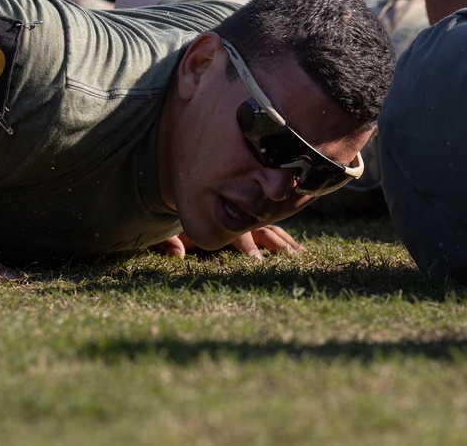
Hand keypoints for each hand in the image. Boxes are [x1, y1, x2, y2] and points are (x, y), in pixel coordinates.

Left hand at [151, 226, 303, 260]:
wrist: (186, 201)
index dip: (248, 251)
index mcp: (221, 223)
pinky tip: (300, 250)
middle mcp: (239, 220)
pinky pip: (275, 231)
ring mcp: (249, 221)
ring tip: (302, 257)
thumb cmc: (176, 225)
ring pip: (273, 231)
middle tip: (292, 262)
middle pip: (263, 233)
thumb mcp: (165, 233)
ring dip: (287, 244)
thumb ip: (168, 243)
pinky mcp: (254, 224)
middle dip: (277, 247)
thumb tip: (176, 255)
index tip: (258, 265)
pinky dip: (287, 240)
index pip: (239, 237)